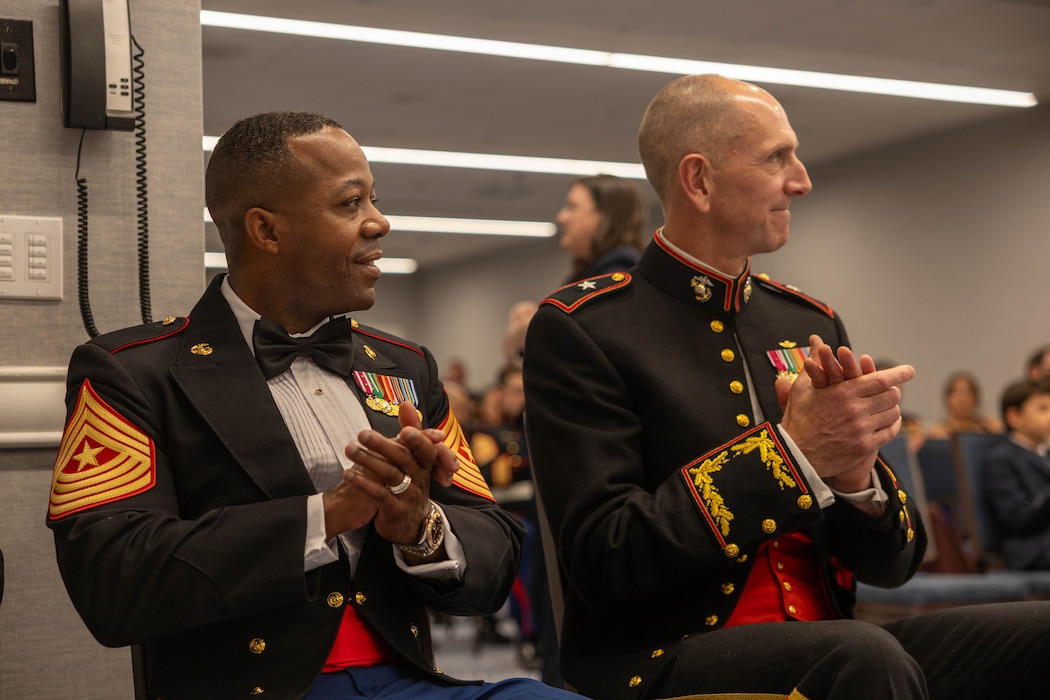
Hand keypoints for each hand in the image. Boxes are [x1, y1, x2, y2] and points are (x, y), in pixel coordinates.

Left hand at [342, 404, 448, 544]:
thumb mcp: (413, 459)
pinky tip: (348, 474)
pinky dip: (363, 483)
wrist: (410, 524)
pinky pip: (379, 495)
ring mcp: (409, 496)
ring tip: (349, 449)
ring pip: (390, 475)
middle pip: (404, 458)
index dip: (418, 440)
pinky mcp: (395, 511)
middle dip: (383, 445)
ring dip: (368, 460)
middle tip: (362, 433)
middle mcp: (420, 479)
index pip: (427, 450)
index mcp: (425, 465)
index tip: (404, 430)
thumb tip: (405, 402)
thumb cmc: (410, 484)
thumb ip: (411, 430)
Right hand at [779, 335, 914, 490]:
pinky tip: (886, 421)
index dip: (898, 373)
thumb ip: (815, 363)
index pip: (880, 379)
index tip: (909, 370)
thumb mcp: (802, 388)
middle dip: (892, 391)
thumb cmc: (797, 418)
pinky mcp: (865, 447)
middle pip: (891, 395)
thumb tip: (816, 341)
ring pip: (893, 413)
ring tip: (885, 406)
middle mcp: (855, 410)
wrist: (794, 454)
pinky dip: (892, 424)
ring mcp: (861, 430)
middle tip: (890, 390)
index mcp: (842, 392)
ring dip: (892, 408)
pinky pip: (890, 432)